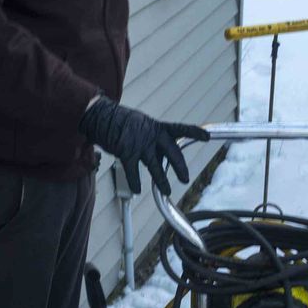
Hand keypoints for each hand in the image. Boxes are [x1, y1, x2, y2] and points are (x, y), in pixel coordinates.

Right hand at [78, 97, 209, 195]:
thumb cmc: (121, 122)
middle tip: (185, 179)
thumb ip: (153, 139)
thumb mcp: (142, 125)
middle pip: (172, 152)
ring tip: (167, 190)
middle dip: (180, 167)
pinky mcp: (126, 152)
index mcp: (157, 127)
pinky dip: (135, 182)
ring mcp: (139, 144)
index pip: (180, 129)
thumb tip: (161, 154)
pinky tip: (137, 190)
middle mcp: (151, 135)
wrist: (101, 116)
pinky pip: (133, 172)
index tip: (206, 137)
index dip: (194, 132)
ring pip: (155, 166)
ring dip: (161, 181)